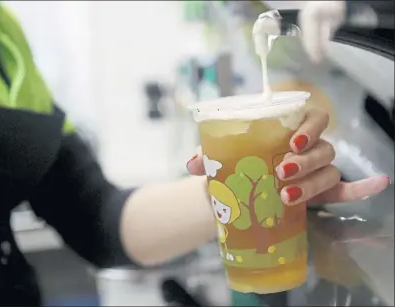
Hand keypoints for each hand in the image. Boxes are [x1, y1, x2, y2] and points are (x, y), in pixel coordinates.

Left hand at [186, 109, 390, 205]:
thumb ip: (206, 154)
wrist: (234, 194)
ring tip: (286, 195)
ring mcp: (315, 172)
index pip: (312, 118)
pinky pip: (345, 190)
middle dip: (305, 161)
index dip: (309, 128)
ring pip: (329, 170)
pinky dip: (361, 188)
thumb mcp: (219, 158)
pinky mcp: (319, 195)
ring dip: (312, 182)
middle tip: (281, 173)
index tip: (292, 143)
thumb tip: (193, 162)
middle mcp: (307, 149)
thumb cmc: (231, 167)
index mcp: (287, 132)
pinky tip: (376, 185)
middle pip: (322, 148)